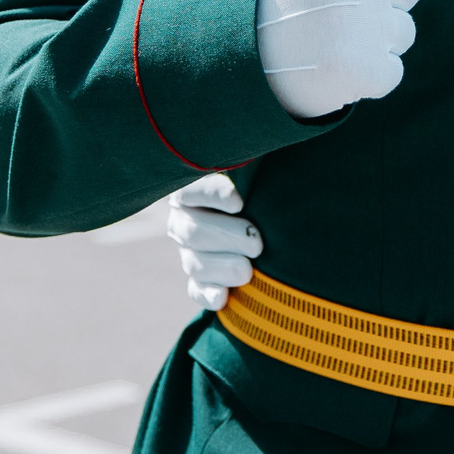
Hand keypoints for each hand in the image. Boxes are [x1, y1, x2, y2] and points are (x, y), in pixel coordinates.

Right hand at [166, 173, 258, 311]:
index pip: (192, 190)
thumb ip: (251, 165)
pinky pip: (196, 289)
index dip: (213, 195)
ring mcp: (190, 251)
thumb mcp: (254, 168)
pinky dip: (208, 294)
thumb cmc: (263, 183)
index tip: (239, 201)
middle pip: (193, 232)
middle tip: (257, 242)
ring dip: (222, 267)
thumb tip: (260, 156)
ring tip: (248, 270)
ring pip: (194, 263)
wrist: (268, 215)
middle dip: (227, 238)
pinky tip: (223, 297)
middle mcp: (185, 219)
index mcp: (194, 189)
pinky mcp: (200, 278)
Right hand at [256, 0, 423, 119]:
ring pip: (402, 31)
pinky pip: (390, 73)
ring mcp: (350, 16)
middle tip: (328, 14)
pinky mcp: (352, 67)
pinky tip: (324, 70)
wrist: (200, 52)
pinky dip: (363, 79)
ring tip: (319, 42)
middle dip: (379, 3)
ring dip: (370, 42)